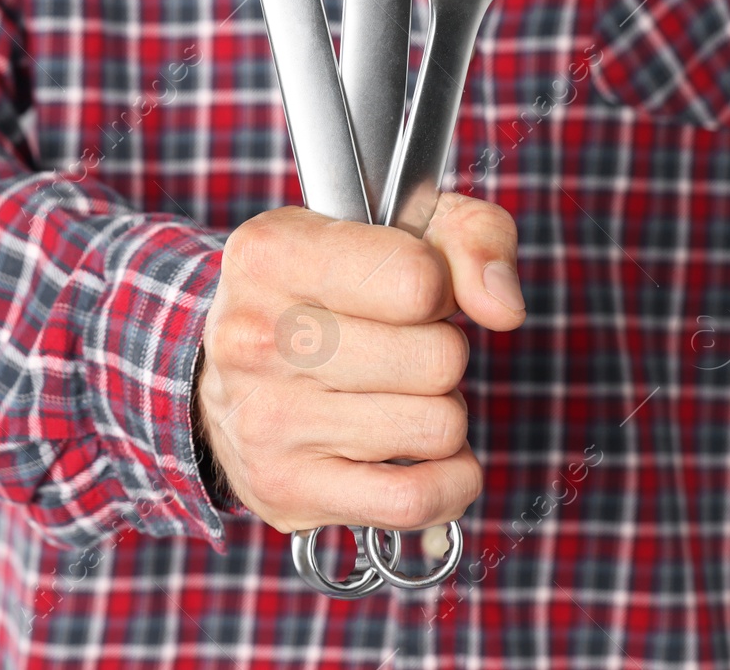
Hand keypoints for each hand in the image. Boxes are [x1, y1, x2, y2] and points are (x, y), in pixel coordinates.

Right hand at [196, 195, 524, 533]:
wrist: (226, 376)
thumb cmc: (331, 293)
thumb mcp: (397, 229)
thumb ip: (473, 238)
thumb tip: (502, 308)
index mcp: (271, 254)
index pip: (418, 280)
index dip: (439, 288)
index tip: (410, 294)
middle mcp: (256, 336)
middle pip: (439, 360)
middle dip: (442, 354)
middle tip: (398, 350)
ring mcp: (267, 420)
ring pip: (438, 428)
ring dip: (438, 414)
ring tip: (390, 396)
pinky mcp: (286, 489)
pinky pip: (416, 500)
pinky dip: (448, 482)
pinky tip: (422, 457)